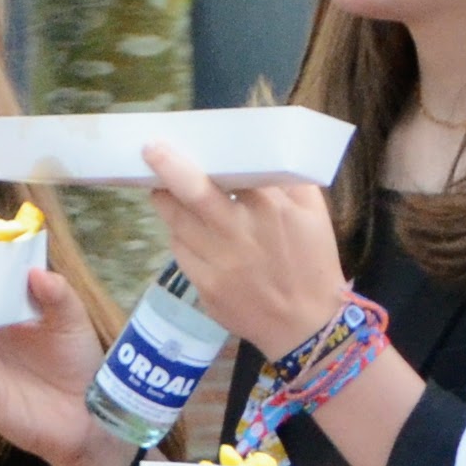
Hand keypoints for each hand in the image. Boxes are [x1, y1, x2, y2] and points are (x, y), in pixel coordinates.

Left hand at [148, 143, 356, 360]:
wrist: (306, 326)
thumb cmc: (312, 262)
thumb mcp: (315, 214)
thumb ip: (291, 179)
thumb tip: (264, 146)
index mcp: (272, 208)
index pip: (233, 170)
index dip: (206, 154)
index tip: (185, 139)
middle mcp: (242, 232)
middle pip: (195, 192)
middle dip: (168, 167)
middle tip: (150, 149)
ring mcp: (221, 261)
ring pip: (178, 222)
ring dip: (165, 201)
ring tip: (160, 188)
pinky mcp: (205, 286)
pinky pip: (181, 251)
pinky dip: (178, 235)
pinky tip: (182, 228)